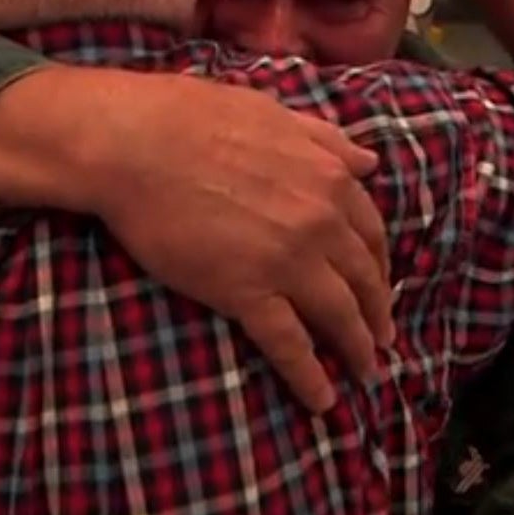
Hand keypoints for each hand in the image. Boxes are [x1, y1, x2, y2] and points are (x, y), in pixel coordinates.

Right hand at [88, 74, 392, 412]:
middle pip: (363, 280)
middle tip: (381, 339)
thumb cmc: (190, 114)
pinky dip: (309, 378)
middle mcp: (320, 223)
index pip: (370, 232)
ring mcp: (286, 262)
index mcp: (328, 177)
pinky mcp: (246, 294)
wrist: (133, 143)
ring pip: (339, 317)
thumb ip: (323, 138)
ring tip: (363, 372)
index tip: (377, 284)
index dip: (377, 264)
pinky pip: (289, 345)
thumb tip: (367, 160)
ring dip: (357, 350)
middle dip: (377, 314)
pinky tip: (321, 401)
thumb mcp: (270, 112)